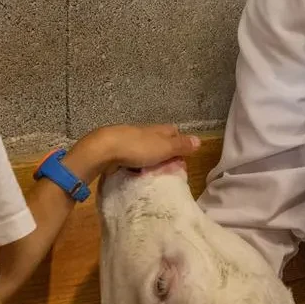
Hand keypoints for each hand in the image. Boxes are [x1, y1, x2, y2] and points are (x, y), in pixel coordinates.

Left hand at [70, 125, 201, 179]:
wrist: (105, 149)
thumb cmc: (138, 148)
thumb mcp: (164, 148)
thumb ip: (181, 145)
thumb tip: (199, 140)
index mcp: (158, 130)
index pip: (174, 132)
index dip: (180, 143)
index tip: (182, 158)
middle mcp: (145, 132)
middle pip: (159, 140)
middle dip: (164, 152)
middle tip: (169, 168)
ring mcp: (130, 140)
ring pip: (145, 148)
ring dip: (149, 158)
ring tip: (153, 173)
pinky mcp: (117, 149)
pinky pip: (131, 156)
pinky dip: (136, 162)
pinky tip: (135, 172)